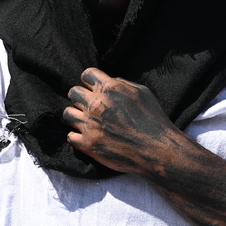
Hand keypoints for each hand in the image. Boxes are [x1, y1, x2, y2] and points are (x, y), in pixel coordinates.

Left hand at [61, 68, 175, 174]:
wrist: (157, 151)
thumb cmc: (154, 120)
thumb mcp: (143, 93)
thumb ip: (122, 84)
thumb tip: (110, 81)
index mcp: (110, 88)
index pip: (86, 74)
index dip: (90, 81)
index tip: (94, 88)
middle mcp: (96, 104)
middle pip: (73, 93)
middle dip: (81, 97)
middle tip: (90, 106)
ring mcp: (90, 125)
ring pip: (68, 114)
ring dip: (76, 116)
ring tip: (87, 121)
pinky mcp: (88, 144)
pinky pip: (70, 136)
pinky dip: (77, 136)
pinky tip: (87, 137)